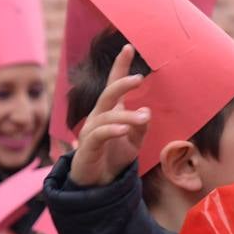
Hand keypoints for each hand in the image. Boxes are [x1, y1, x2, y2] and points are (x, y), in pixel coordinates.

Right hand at [68, 44, 149, 186]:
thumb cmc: (113, 160)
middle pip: (108, 94)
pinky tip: (124, 129)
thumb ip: (140, 128)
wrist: (97, 186)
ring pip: (108, 115)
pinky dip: (112, 130)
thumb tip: (145, 112)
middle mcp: (98, 117)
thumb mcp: (134, 143)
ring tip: (144, 118)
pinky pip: (99, 134)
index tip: (128, 47)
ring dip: (127, 116)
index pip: (114, 86)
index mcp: (109, 112)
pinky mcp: (87, 147)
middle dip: (122, 83)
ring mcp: (91, 131)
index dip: (120, 67)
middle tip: (140, 78)